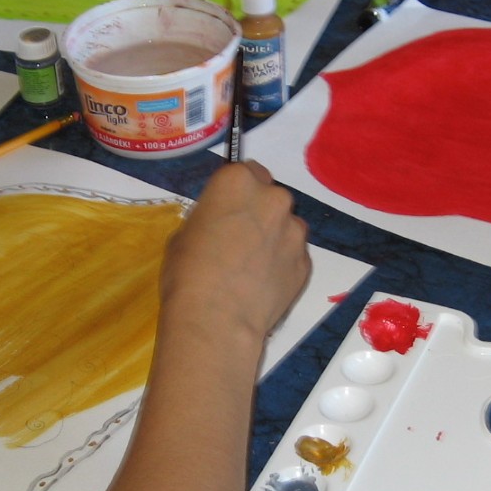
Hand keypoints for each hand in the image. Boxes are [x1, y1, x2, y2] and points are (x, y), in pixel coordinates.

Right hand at [161, 161, 310, 344]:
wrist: (217, 321)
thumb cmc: (188, 273)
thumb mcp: (184, 233)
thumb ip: (211, 217)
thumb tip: (222, 224)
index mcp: (238, 182)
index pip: (244, 170)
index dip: (234, 191)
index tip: (226, 208)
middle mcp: (274, 198)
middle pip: (270, 195)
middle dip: (258, 211)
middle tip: (238, 238)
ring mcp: (295, 231)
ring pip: (286, 225)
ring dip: (274, 237)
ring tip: (252, 267)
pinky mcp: (306, 263)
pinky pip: (293, 255)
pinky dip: (282, 264)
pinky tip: (262, 285)